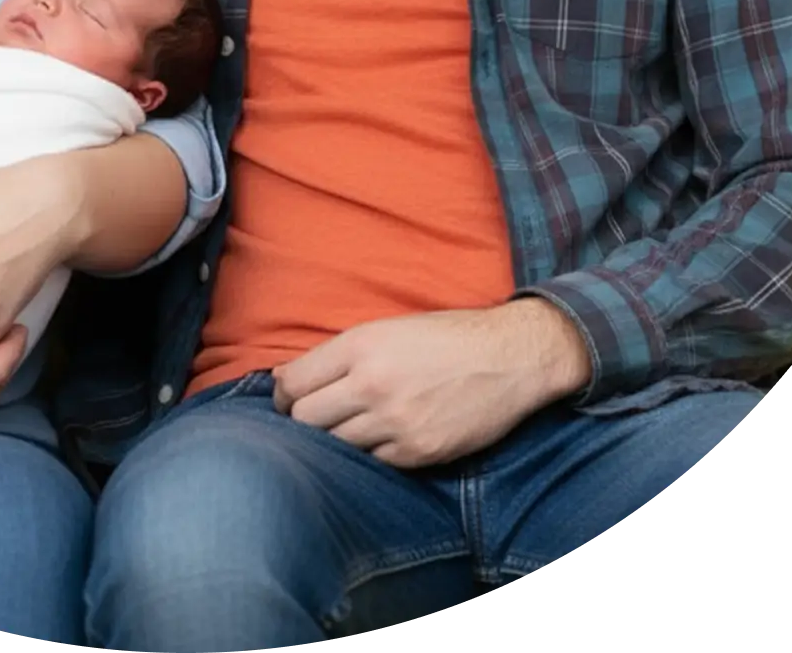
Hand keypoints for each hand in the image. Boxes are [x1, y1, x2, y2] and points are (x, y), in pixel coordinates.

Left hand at [271, 300, 591, 468]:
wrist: (508, 357)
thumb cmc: (444, 337)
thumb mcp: (386, 329)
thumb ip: (337, 354)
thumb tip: (283, 378)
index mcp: (361, 346)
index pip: (293, 383)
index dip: (282, 395)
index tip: (287, 399)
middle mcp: (372, 384)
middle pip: (305, 419)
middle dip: (302, 421)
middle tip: (314, 419)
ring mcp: (395, 422)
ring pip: (335, 446)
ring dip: (336, 440)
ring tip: (349, 428)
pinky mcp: (418, 452)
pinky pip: (372, 463)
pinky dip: (371, 454)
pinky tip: (382, 439)